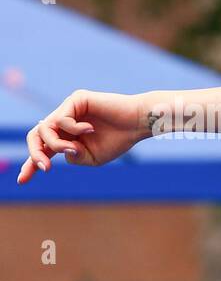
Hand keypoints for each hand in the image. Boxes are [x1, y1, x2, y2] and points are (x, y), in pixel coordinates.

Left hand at [18, 90, 147, 183]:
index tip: (22, 181)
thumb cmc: (119, 140)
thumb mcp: (93, 159)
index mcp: (67, 136)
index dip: (31, 165)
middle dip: (35, 154)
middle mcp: (64, 121)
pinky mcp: (75, 99)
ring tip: (75, 149)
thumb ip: (74, 158)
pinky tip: (89, 129)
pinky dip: (72, 129)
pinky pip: (61, 119)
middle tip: (45, 168)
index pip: (43, 148)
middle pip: (35, 136)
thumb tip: (60, 149)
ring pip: (45, 129)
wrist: (139, 123)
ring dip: (56, 145)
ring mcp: (68, 109)